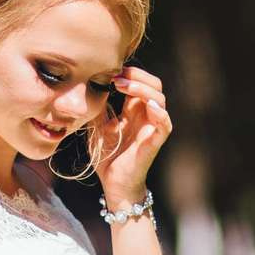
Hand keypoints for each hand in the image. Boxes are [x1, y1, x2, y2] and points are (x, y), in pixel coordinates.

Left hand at [98, 65, 170, 206]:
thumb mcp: (97, 125)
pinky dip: (160, 113)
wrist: (113, 183)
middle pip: (154, 84)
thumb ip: (97, 105)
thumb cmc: (107, 156)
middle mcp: (146, 115)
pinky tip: (149, 105)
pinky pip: (165, 123)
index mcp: (133, 110)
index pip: (140, 81)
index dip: (129, 72)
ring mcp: (152, 127)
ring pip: (160, 99)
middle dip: (137, 75)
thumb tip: (89, 84)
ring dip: (142, 88)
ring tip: (123, 86)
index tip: (109, 71)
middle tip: (116, 76)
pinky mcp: (155, 141)